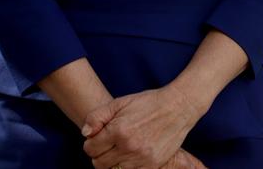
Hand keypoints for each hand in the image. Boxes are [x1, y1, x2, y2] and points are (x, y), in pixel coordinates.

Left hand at [81, 84, 203, 168]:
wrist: (177, 108)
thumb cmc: (148, 103)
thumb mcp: (121, 102)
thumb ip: (98, 116)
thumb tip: (85, 133)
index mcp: (119, 130)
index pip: (90, 148)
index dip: (90, 143)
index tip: (96, 138)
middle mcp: (128, 148)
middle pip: (99, 164)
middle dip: (98, 154)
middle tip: (105, 145)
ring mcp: (141, 159)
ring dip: (111, 162)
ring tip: (118, 149)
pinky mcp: (152, 166)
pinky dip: (126, 166)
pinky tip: (129, 154)